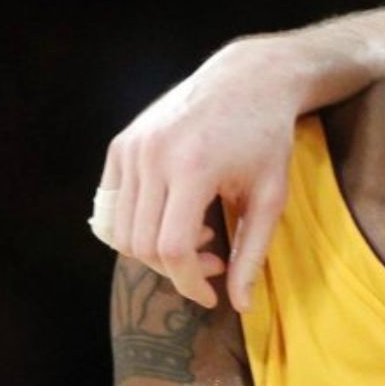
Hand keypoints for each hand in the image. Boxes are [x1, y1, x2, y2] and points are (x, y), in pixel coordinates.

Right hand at [99, 37, 298, 310]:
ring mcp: (131, 147)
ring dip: (154, 248)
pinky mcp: (121, 143)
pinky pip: (113, 204)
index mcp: (194, 168)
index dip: (188, 282)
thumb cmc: (269, 138)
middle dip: (174, 268)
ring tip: (198, 236)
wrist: (250, 80)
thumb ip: (253, 253)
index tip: (209, 295)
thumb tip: (241, 305)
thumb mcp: (272, 196)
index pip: (172, 248)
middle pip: (141, 244)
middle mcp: (153, 155)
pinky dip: (136, 224)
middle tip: (213, 261)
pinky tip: (176, 216)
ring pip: (121, 228)